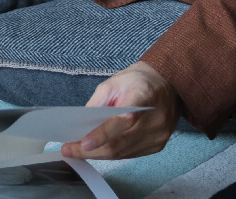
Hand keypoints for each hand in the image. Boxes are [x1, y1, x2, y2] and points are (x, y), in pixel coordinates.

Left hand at [61, 61, 181, 159]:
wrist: (165, 83)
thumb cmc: (137, 81)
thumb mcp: (114, 82)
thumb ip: (98, 103)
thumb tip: (81, 125)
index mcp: (144, 96)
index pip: (123, 120)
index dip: (102, 134)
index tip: (82, 143)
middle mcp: (156, 119)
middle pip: (120, 143)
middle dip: (92, 150)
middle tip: (70, 150)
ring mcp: (159, 135)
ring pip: (123, 154)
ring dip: (100, 154)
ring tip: (80, 151)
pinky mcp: (158, 145)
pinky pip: (130, 155)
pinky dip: (113, 153)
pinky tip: (100, 149)